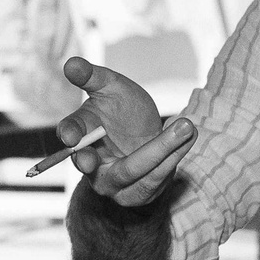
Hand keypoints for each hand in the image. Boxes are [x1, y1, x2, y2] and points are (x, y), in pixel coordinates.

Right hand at [59, 57, 195, 207]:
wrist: (143, 137)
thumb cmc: (121, 109)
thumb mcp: (110, 87)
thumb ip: (92, 77)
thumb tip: (71, 63)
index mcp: (79, 135)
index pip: (70, 134)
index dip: (70, 134)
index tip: (72, 136)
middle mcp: (90, 164)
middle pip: (92, 165)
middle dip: (101, 159)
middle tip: (101, 154)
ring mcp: (112, 184)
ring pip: (132, 172)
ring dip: (161, 150)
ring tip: (186, 126)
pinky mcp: (136, 195)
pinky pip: (154, 180)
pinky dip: (173, 157)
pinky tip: (188, 137)